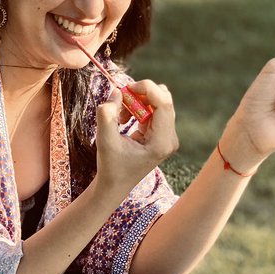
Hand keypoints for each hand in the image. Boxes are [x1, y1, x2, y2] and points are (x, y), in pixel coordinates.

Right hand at [93, 81, 178, 199]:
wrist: (115, 185)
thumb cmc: (110, 166)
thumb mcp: (104, 140)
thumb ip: (107, 114)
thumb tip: (117, 91)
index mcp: (161, 142)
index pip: (164, 103)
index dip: (147, 88)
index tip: (126, 88)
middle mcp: (170, 139)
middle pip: (164, 99)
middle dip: (141, 94)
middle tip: (120, 101)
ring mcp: (168, 137)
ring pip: (159, 103)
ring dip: (138, 102)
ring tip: (121, 116)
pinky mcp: (162, 135)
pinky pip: (154, 110)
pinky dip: (138, 108)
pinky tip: (124, 120)